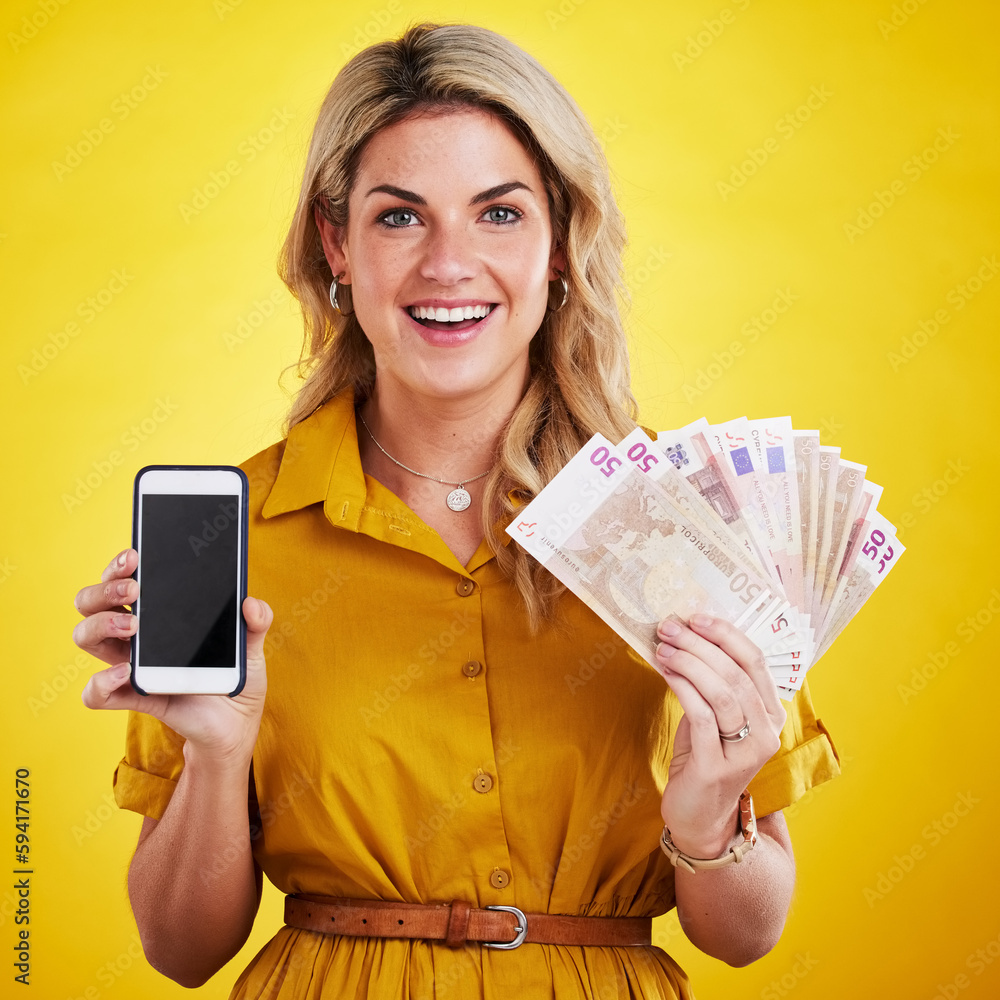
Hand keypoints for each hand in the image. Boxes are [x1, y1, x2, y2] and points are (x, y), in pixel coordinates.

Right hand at [74, 548, 272, 765]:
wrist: (236, 722)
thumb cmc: (235, 676)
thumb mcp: (251, 646)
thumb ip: (256, 622)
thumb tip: (251, 604)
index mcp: (159, 615)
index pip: (123, 581)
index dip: (119, 565)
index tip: (135, 555)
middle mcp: (137, 636)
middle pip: (92, 603)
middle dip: (104, 589)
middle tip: (134, 589)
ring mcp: (131, 666)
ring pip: (87, 637)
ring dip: (101, 625)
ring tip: (133, 626)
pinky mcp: (136, 697)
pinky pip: (96, 693)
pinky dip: (101, 682)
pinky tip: (126, 672)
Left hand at [655, 614, 784, 858]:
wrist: (699, 814)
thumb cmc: (705, 755)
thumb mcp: (715, 714)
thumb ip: (712, 681)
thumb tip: (686, 634)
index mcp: (771, 713)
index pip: (756, 662)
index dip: (726, 634)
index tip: (695, 616)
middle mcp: (767, 732)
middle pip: (736, 673)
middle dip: (700, 644)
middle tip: (670, 627)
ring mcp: (745, 752)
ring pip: (721, 692)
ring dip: (689, 662)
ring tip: (663, 647)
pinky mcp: (717, 767)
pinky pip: (701, 715)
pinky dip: (682, 687)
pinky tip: (665, 672)